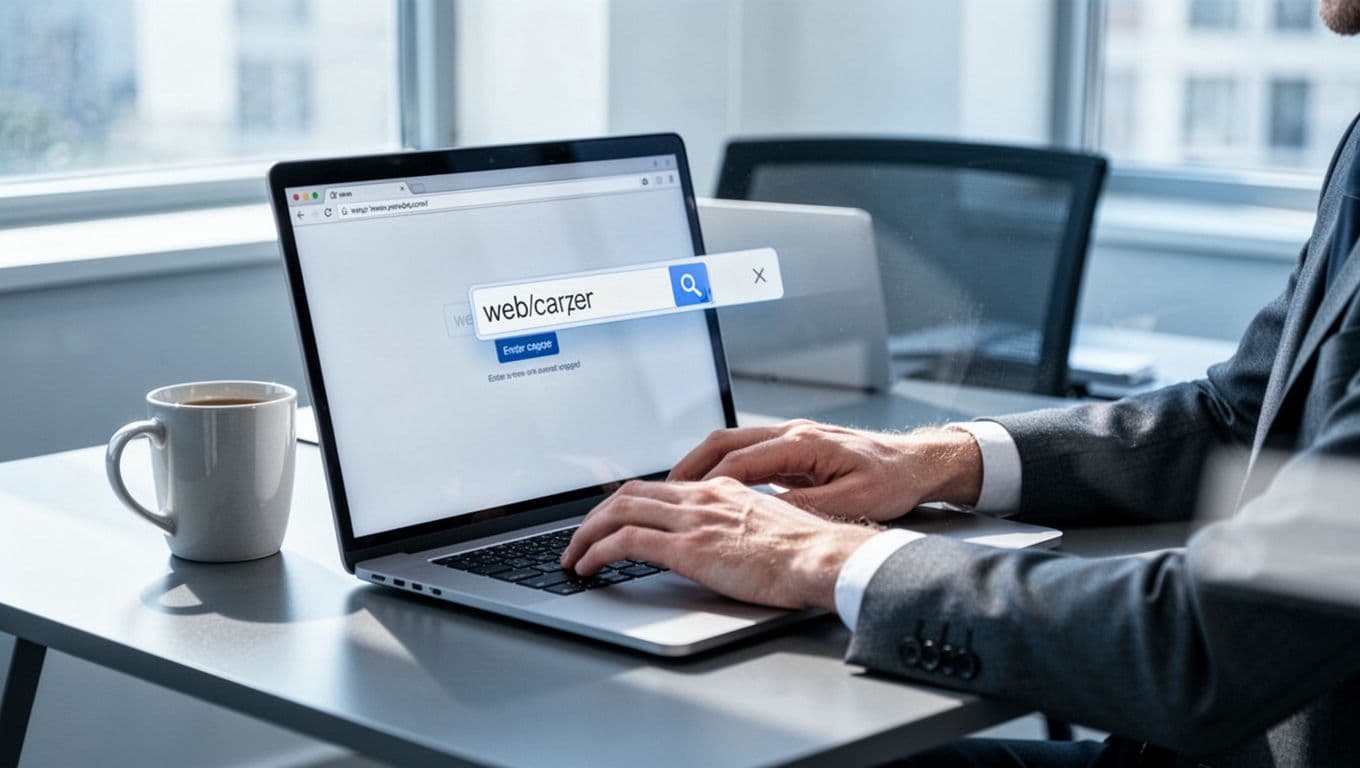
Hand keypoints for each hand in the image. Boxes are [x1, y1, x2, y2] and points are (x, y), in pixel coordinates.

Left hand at [560, 478, 879, 609]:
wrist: (823, 558)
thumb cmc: (807, 552)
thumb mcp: (768, 524)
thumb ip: (738, 524)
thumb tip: (722, 541)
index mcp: (721, 489)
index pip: (658, 485)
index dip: (624, 500)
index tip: (607, 517)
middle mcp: (702, 496)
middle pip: (630, 493)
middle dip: (595, 516)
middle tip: (578, 537)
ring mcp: (693, 519)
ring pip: (619, 512)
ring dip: (586, 534)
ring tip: (572, 556)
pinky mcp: (688, 547)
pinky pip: (626, 543)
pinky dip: (598, 552)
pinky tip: (588, 568)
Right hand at [668, 420, 982, 521]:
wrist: (919, 462)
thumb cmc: (892, 480)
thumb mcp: (852, 501)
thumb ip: (807, 506)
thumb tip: (766, 515)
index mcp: (804, 444)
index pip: (740, 461)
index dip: (706, 482)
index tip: (680, 500)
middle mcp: (793, 433)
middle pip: (724, 443)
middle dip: (687, 467)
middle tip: (659, 491)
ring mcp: (793, 436)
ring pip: (731, 444)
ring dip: (700, 465)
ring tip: (673, 489)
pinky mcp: (796, 447)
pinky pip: (746, 451)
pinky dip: (721, 467)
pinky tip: (709, 487)